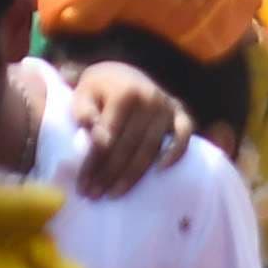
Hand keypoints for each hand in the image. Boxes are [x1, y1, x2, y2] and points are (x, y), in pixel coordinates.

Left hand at [64, 58, 190, 193]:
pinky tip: (160, 172)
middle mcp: (150, 98)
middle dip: (109, 175)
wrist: (122, 71)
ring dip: (132, 176)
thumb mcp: (83, 93)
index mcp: (125, 92)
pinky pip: (183, 136)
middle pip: (128, 147)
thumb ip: (85, 113)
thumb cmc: (98, 88)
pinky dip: (175, 154)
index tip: (83, 185)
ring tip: (113, 195)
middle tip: (94, 196)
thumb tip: (97, 138)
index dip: (93, 164)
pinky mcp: (179, 112)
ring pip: (150, 150)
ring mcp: (166, 107)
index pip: (108, 138)